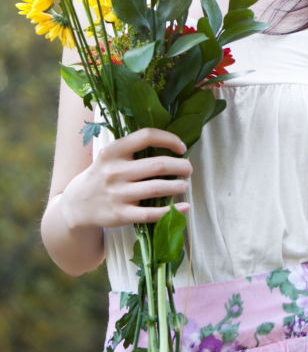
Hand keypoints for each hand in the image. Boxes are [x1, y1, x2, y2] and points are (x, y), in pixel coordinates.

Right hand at [60, 128, 191, 230]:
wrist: (75, 205)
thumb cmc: (101, 175)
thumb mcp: (109, 156)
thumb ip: (132, 149)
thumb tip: (170, 145)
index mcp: (113, 151)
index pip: (146, 136)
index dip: (169, 139)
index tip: (181, 147)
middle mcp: (114, 171)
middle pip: (157, 165)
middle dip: (180, 166)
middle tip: (188, 169)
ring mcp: (117, 194)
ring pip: (156, 188)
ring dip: (177, 186)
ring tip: (185, 185)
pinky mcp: (120, 215)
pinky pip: (151, 213)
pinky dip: (171, 210)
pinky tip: (184, 207)